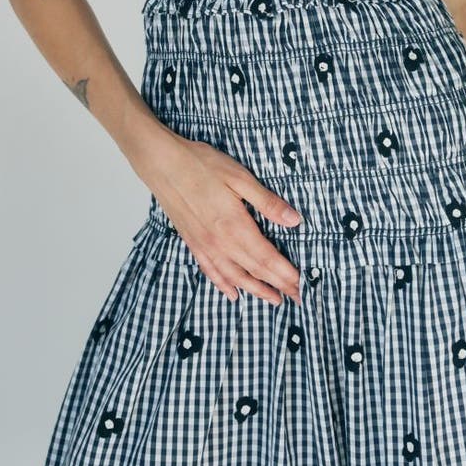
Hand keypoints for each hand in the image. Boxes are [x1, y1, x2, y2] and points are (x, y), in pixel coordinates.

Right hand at [128, 131, 306, 304]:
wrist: (162, 164)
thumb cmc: (201, 165)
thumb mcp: (240, 177)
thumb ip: (267, 202)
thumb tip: (294, 220)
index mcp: (236, 226)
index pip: (268, 259)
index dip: (286, 275)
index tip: (302, 286)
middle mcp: (220, 243)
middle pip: (255, 271)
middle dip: (279, 286)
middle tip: (297, 298)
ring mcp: (205, 245)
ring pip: (235, 277)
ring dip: (256, 290)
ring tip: (273, 300)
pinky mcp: (192, 242)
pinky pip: (210, 271)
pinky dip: (223, 285)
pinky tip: (232, 294)